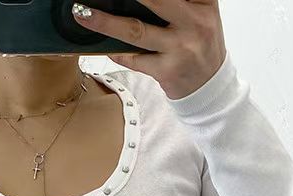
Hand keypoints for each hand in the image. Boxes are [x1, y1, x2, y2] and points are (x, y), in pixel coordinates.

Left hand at [71, 0, 226, 99]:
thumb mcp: (198, 14)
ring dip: (105, 21)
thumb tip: (129, 0)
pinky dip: (115, 51)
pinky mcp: (168, 71)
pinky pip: (134, 59)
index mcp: (204, 2)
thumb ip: (176, 1)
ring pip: (135, 30)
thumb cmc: (199, 45)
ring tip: (82, 12)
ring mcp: (181, 48)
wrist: (210, 88)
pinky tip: (100, 45)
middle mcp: (195, 22)